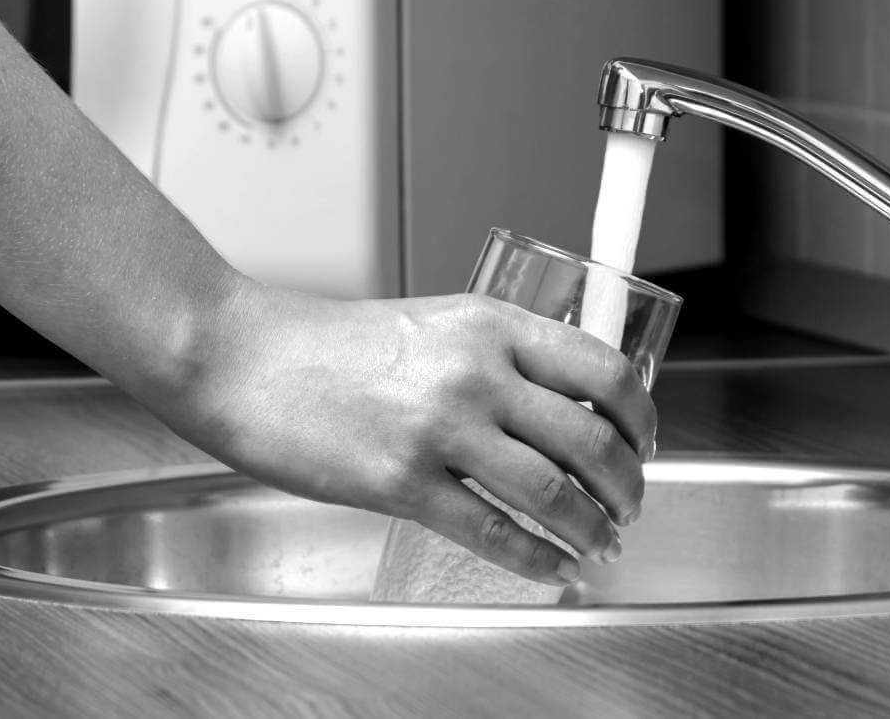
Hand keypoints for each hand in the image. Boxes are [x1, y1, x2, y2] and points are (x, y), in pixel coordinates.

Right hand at [151, 284, 655, 584]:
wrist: (245, 360)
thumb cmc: (328, 344)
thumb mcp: (435, 321)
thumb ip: (496, 353)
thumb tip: (558, 398)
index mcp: (490, 324)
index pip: (602, 368)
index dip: (640, 415)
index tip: (645, 440)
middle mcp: (476, 373)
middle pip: (591, 437)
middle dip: (627, 483)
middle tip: (631, 503)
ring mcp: (440, 430)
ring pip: (553, 492)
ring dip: (592, 526)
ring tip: (602, 539)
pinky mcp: (402, 484)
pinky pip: (493, 532)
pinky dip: (538, 559)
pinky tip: (554, 568)